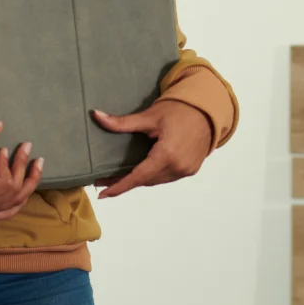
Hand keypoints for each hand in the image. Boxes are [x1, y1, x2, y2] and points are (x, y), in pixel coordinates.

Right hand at [0, 121, 42, 222]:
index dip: (8, 165)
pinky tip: (26, 188)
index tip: (3, 149)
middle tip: (27, 147)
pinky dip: (20, 199)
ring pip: (16, 204)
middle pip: (14, 192)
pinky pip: (8, 212)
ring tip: (37, 165)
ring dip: (29, 184)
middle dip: (23, 168)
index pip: (4, 184)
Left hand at [91, 101, 213, 198]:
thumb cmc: (180, 110)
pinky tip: (142, 170)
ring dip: (140, 179)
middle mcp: (178, 167)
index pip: (138, 176)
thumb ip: (122, 122)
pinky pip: (167, 177)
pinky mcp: (190, 169)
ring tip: (120, 176)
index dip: (119, 186)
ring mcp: (186, 170)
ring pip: (156, 180)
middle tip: (105, 179)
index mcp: (167, 155)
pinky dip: (153, 175)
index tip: (103, 194)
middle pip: (146, 180)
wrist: (207, 110)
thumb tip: (97, 116)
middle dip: (125, 182)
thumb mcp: (150, 116)